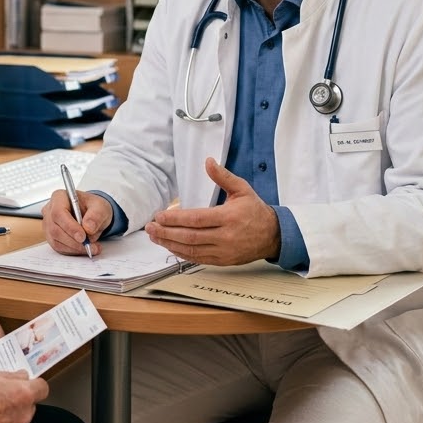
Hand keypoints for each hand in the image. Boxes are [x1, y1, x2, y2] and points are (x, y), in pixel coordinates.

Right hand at [42, 188, 111, 256]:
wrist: (92, 215)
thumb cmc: (93, 207)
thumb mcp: (100, 207)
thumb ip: (96, 215)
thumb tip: (88, 227)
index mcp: (59, 197)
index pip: (58, 212)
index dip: (69, 226)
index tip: (83, 237)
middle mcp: (50, 210)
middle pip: (55, 228)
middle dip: (73, 241)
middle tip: (90, 246)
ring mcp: (48, 224)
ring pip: (56, 240)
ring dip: (74, 247)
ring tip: (91, 248)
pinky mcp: (51, 236)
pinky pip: (58, 247)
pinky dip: (72, 250)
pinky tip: (83, 248)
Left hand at [145, 157, 280, 264]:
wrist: (273, 235)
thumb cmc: (255, 210)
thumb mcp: (242, 189)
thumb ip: (223, 176)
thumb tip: (208, 161)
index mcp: (229, 218)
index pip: (196, 219)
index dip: (176, 219)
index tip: (160, 215)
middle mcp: (226, 237)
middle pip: (190, 236)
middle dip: (167, 232)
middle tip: (150, 227)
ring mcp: (224, 252)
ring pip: (192, 250)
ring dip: (170, 244)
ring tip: (154, 236)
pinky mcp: (223, 261)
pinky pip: (198, 259)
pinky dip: (182, 253)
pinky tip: (170, 246)